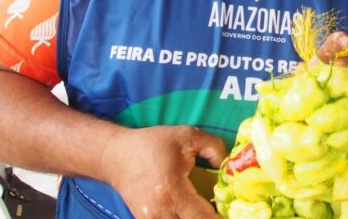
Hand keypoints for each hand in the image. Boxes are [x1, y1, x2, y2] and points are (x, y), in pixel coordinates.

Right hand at [101, 125, 226, 218]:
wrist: (116, 156)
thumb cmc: (152, 144)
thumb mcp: (187, 136)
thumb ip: (214, 148)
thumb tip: (229, 167)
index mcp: (172, 191)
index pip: (203, 218)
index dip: (221, 218)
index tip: (231, 213)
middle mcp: (160, 212)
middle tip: (220, 211)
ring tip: (204, 210)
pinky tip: (191, 212)